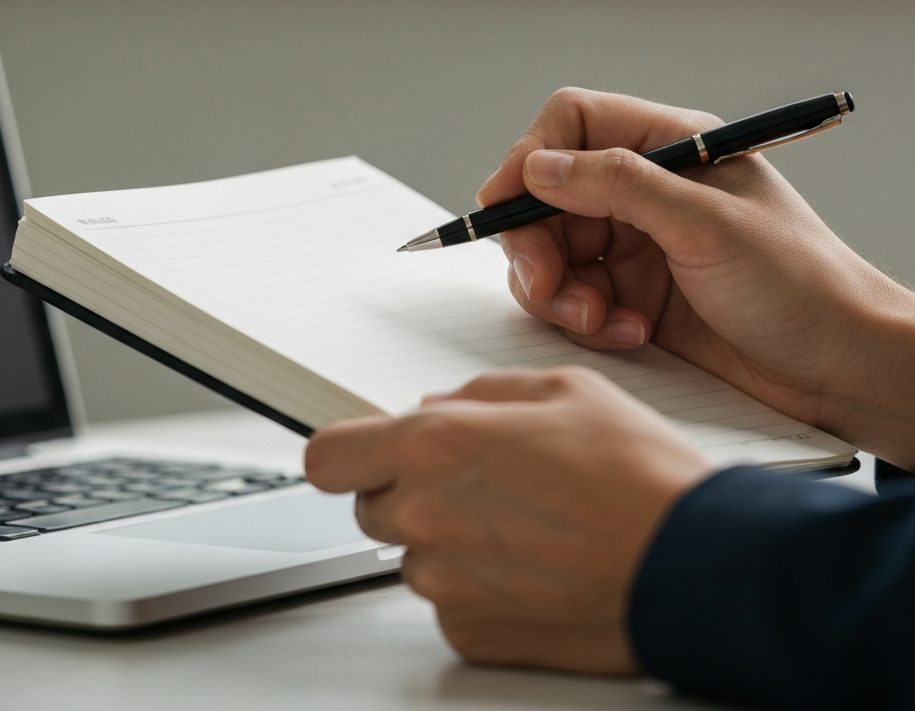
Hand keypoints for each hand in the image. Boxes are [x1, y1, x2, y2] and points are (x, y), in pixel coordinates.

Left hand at [306, 368, 709, 673]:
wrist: (692, 562)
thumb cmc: (636, 473)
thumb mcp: (560, 388)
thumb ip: (479, 393)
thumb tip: (440, 407)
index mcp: (437, 445)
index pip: (327, 457)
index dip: (345, 451)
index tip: (362, 451)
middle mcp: (427, 516)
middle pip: (371, 505)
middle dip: (409, 489)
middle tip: (476, 479)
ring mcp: (446, 583)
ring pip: (414, 554)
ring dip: (448, 537)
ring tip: (522, 522)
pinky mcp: (473, 633)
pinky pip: (450, 601)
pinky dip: (477, 584)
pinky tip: (532, 564)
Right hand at [477, 88, 914, 467]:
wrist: (840, 368)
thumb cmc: (800, 285)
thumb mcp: (706, 225)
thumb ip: (619, 185)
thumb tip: (538, 166)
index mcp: (670, 148)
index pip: (573, 125)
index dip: (529, 158)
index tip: (502, 203)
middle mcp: (645, 191)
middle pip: (547, 196)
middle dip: (536, 244)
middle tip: (546, 287)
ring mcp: (634, 245)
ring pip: (550, 252)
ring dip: (558, 291)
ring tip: (598, 319)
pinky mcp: (630, 294)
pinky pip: (572, 298)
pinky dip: (584, 320)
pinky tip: (628, 334)